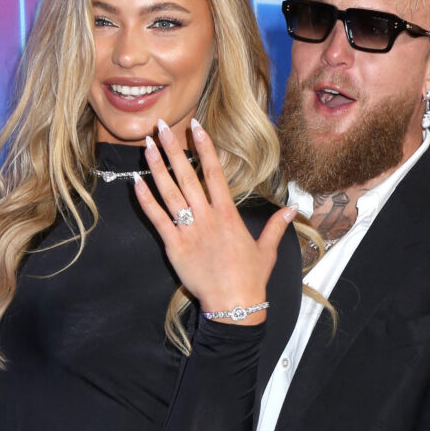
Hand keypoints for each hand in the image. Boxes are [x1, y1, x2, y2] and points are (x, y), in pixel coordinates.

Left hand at [135, 119, 296, 320]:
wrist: (233, 304)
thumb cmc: (250, 278)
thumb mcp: (266, 250)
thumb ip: (276, 226)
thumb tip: (293, 210)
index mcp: (228, 214)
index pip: (214, 172)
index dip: (204, 147)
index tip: (196, 127)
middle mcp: (206, 217)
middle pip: (187, 175)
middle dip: (173, 149)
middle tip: (161, 126)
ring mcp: (189, 230)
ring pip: (169, 192)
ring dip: (156, 167)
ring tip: (147, 145)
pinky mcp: (175, 246)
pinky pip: (157, 219)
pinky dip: (146, 200)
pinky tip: (136, 182)